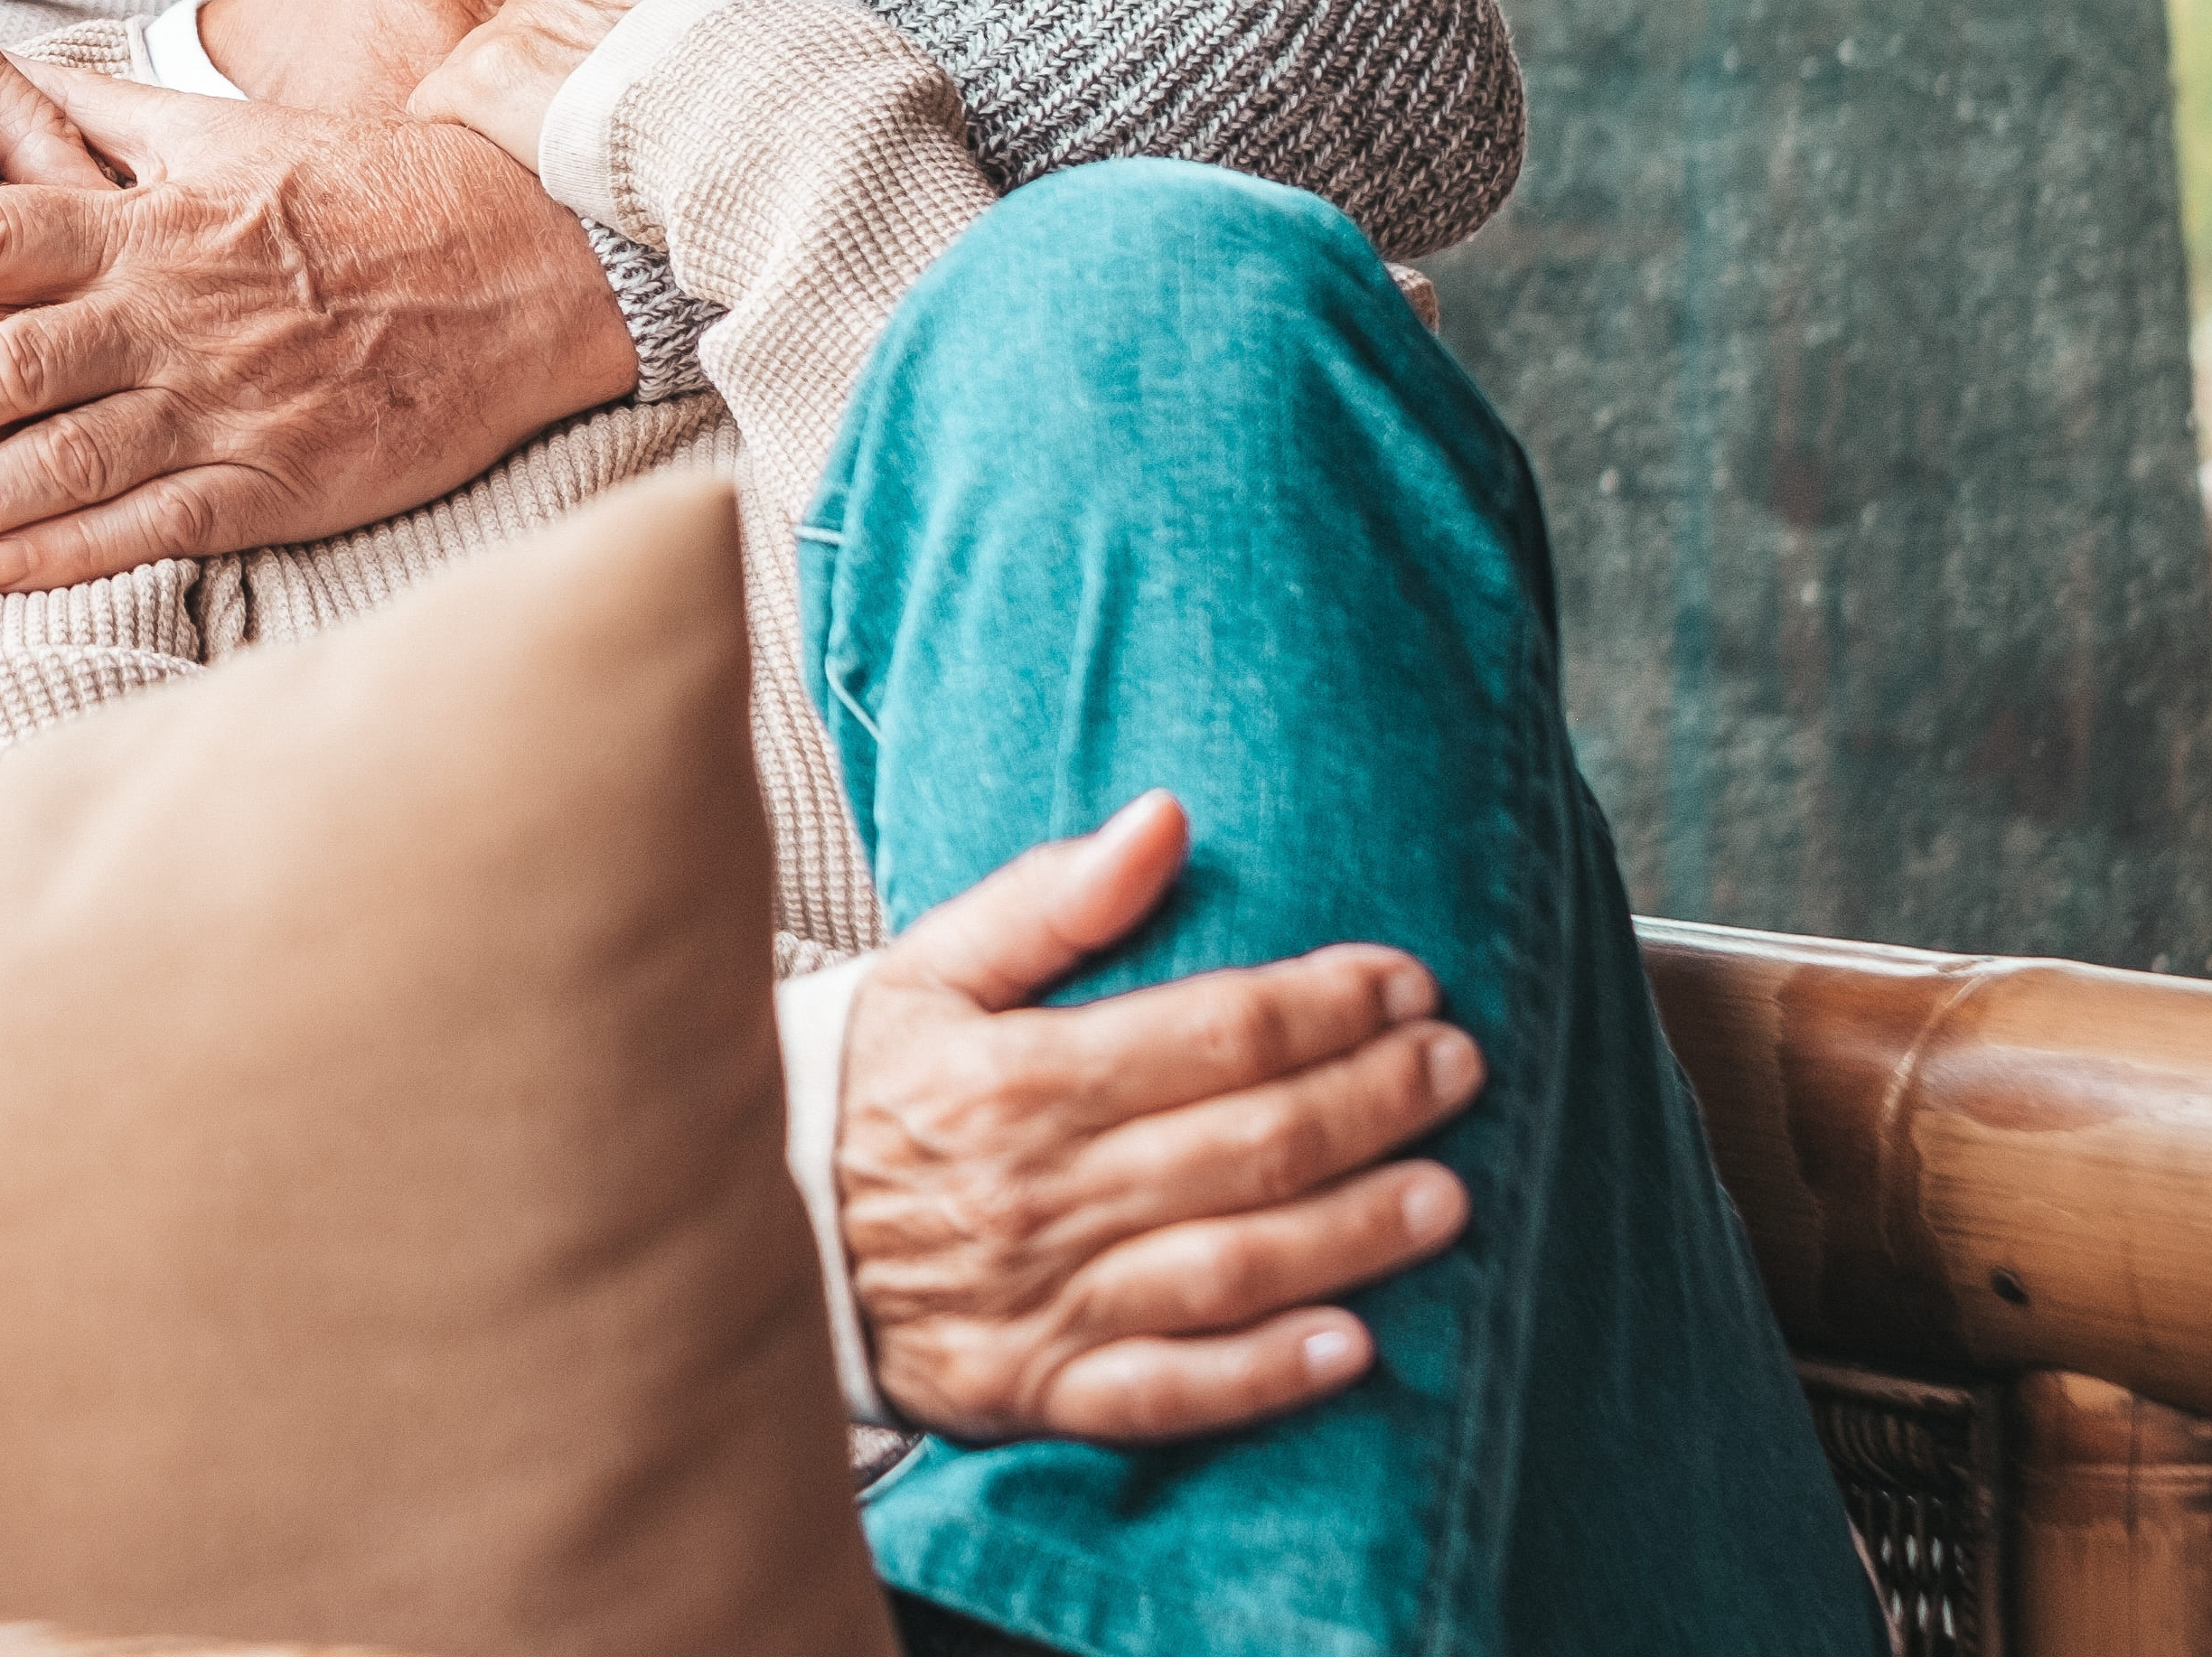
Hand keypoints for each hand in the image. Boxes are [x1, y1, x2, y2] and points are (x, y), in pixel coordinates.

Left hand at [0, 70, 631, 593]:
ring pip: (58, 465)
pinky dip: (67, 554)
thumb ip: (105, 113)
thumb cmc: (362, 192)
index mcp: (144, 220)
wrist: (521, 263)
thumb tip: (12, 67)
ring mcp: (221, 405)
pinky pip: (152, 526)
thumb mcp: (228, 129)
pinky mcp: (276, 483)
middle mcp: (167, 312)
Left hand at [407, 0, 793, 179]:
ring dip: (517, 103)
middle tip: (599, 119)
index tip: (629, 75)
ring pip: (492, 62)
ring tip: (561, 150)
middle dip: (560, 66)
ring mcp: (520, 20)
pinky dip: (458, 131)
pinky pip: (438, 101)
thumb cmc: (777, 65)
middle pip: (536, 18)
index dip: (604, 37)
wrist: (755, 117)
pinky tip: (488, 162)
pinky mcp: (485, 78)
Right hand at [833, 793, 1484, 1443]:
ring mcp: (1042, 1299)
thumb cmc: (865, 1085)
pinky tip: (1351, 1351)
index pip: (1209, 1033)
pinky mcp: (1038, 1389)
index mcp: (1016, 1076)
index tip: (1407, 980)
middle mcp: (1040, 1190)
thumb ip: (1051, 899)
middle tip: (1457, 1068)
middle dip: (1370, 1101)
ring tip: (1446, 1194)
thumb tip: (1165, 821)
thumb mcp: (930, 968)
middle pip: (1244, 1143)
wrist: (754, 1226)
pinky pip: (1165, 1391)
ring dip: (1352, 1231)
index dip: (1322, 1005)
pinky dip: (1260, 1375)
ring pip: (1229, 1265)